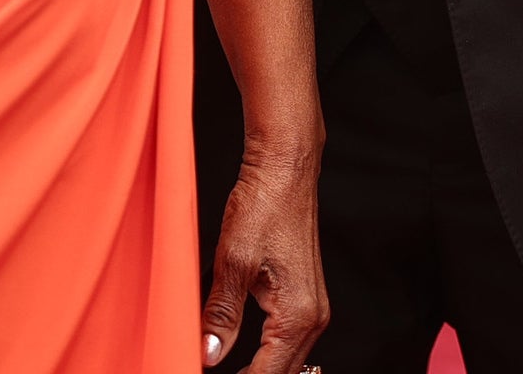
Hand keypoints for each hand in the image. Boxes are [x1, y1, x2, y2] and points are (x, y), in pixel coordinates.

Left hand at [202, 141, 327, 372]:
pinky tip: (242, 353)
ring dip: (258, 370)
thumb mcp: (232, 261)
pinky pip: (287, 340)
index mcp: (297, 315)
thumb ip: (221, 315)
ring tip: (222, 367)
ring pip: (286, 360)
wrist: (286, 168)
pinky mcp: (305, 296)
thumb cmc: (265, 204)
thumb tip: (209, 356)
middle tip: (208, 369)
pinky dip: (266, 353)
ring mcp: (313, 307)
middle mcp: (314, 317)